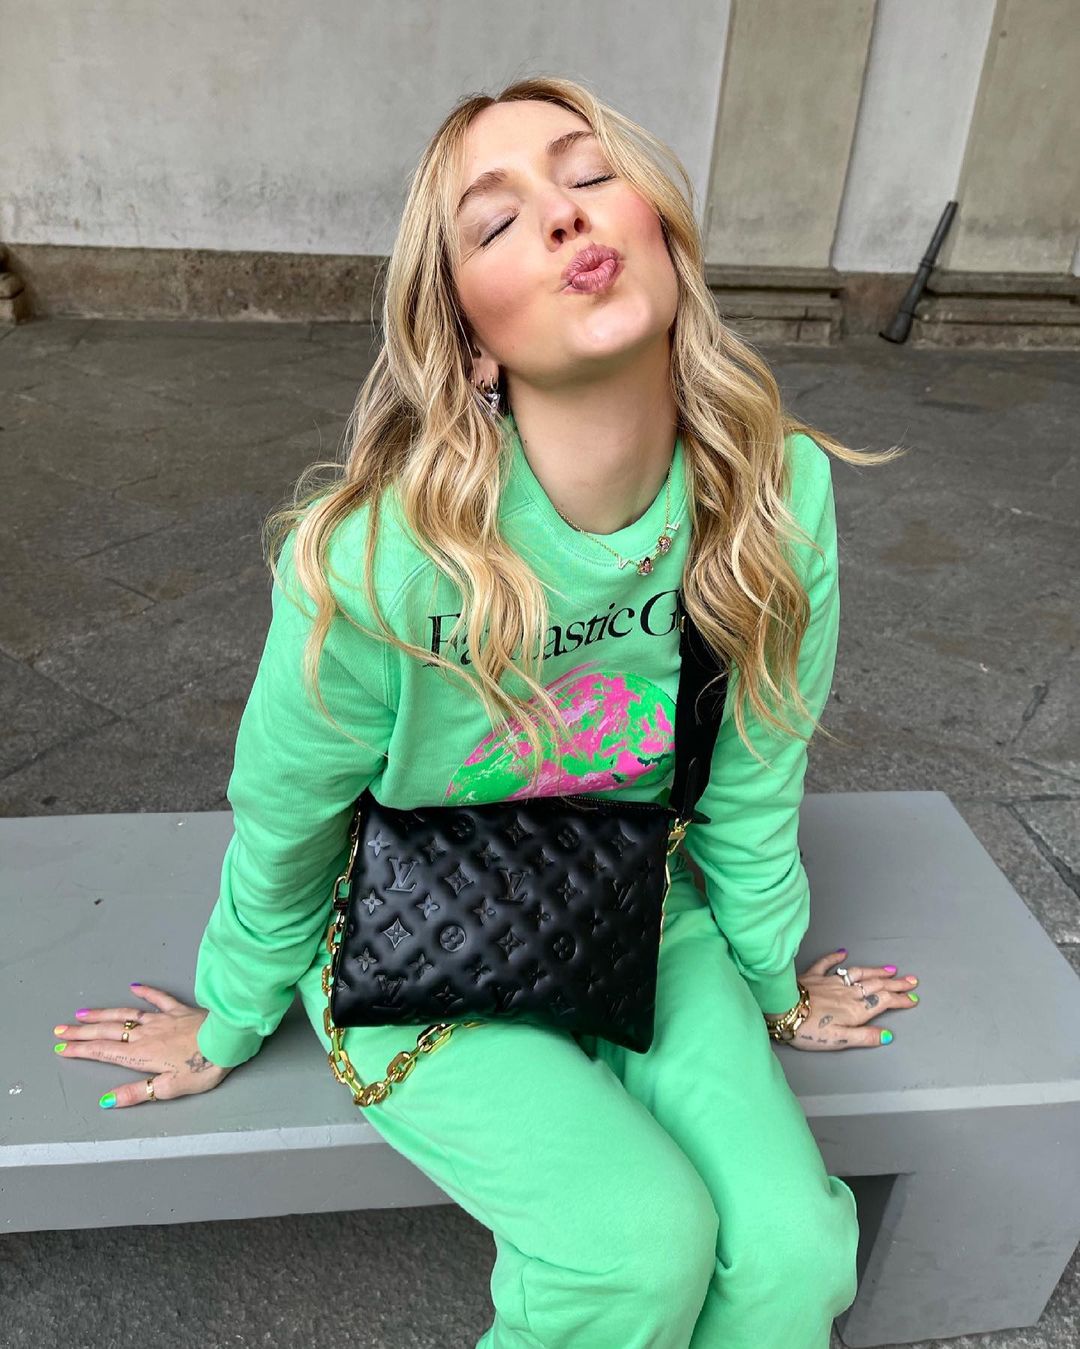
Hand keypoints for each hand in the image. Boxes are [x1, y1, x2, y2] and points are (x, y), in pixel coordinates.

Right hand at [52, 982, 234, 1107]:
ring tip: (83, 1013)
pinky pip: (159, 998)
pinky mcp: (180, 1010)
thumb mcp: (170, 1088)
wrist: (229, 1038)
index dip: (81, 1050)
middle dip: (82, 1032)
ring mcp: (162, 1019)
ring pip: (126, 1013)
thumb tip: (107, 1101)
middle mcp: (147, 1033)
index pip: (104, 1052)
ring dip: (103, 1013)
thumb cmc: (203, 1067)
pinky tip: (134, 986)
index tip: (61, 1047)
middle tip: (60, 1030)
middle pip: (108, 1032)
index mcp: (141, 1054)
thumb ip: (137, 1093)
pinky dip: (146, 991)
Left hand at [785, 949, 919, 1050]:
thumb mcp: (840, 1040)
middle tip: (911, 980)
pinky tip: (842, 952)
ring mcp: (830, 982)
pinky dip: (836, 957)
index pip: (884, 1002)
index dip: (901, 999)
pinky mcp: (813, 977)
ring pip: (858, 973)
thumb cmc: (809, 1030)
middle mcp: (846, 993)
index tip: (913, 998)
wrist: (782, 1011)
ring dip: (875, 971)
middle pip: (876, 985)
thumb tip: (886, 1035)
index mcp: (855, 1009)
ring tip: (889, 969)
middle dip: (896, 983)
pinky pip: (826, 964)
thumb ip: (865, 1037)